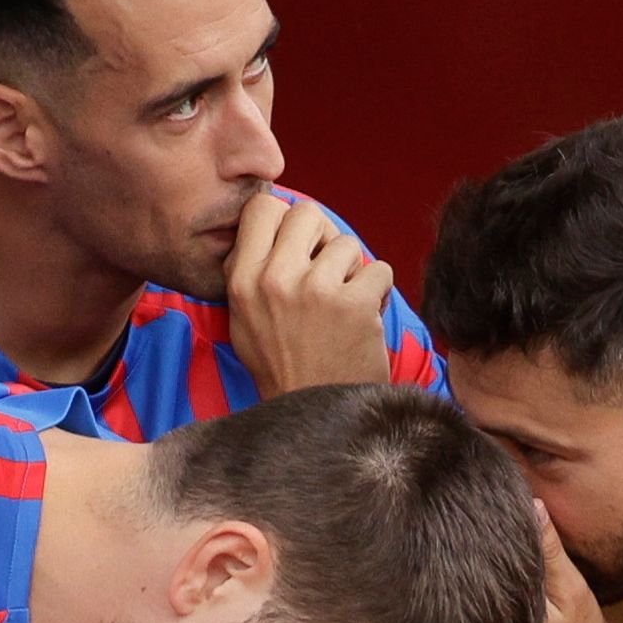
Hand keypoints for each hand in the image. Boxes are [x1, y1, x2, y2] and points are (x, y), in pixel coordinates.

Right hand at [225, 194, 394, 397]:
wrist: (314, 415)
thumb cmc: (281, 367)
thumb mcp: (244, 319)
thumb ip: (252, 270)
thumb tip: (274, 220)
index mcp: (243, 280)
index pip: (262, 207)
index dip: (285, 219)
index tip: (297, 244)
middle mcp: (275, 279)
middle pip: (308, 213)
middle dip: (323, 238)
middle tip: (326, 271)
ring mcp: (316, 290)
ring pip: (347, 244)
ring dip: (352, 272)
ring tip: (343, 306)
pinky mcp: (355, 305)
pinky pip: (379, 270)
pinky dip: (378, 294)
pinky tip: (364, 320)